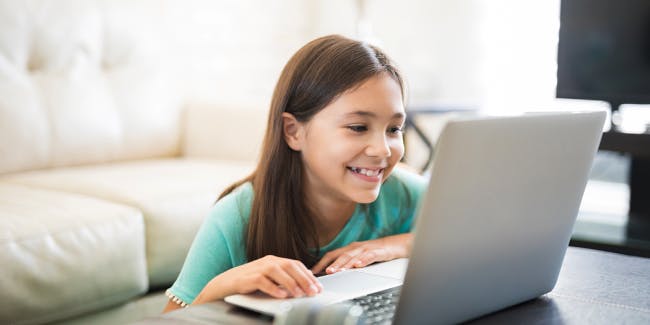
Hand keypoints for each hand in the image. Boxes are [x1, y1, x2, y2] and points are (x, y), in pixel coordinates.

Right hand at [193, 255, 322, 303]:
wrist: (224, 284)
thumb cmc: (248, 283)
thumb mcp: (269, 279)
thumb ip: (284, 279)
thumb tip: (305, 282)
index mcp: (274, 261)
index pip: (296, 265)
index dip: (309, 275)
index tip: (318, 287)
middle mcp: (267, 262)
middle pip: (290, 266)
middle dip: (304, 279)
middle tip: (314, 292)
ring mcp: (257, 268)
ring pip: (278, 272)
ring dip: (291, 283)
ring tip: (300, 294)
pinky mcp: (247, 278)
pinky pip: (262, 281)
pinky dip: (273, 288)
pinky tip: (282, 295)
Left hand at [311, 233, 412, 274]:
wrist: (397, 244)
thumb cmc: (376, 252)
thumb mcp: (359, 257)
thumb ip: (347, 263)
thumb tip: (332, 274)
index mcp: (350, 249)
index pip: (332, 254)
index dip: (322, 262)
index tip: (313, 272)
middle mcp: (356, 247)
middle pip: (342, 255)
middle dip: (332, 265)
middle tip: (325, 273)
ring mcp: (367, 248)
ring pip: (354, 256)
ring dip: (345, 264)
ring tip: (338, 271)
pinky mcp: (379, 251)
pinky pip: (370, 256)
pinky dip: (364, 260)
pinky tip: (359, 266)